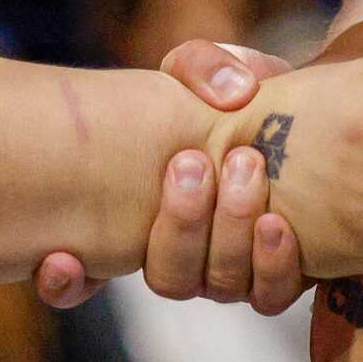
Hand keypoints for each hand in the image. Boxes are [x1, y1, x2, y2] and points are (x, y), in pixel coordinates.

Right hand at [35, 41, 302, 311]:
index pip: (79, 279)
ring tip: (246, 165)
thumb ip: (200, 67)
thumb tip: (227, 93)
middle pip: (169, 276)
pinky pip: (272, 294)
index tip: (64, 256)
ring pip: (218, 283)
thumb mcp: (206, 72)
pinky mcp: (279, 272)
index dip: (65, 282)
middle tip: (193, 161)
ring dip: (228, 230)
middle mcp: (179, 259)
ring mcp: (228, 271)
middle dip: (181, 222)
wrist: (298, 120)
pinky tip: (275, 225)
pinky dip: (274, 265)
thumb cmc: (233, 99)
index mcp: (135, 223)